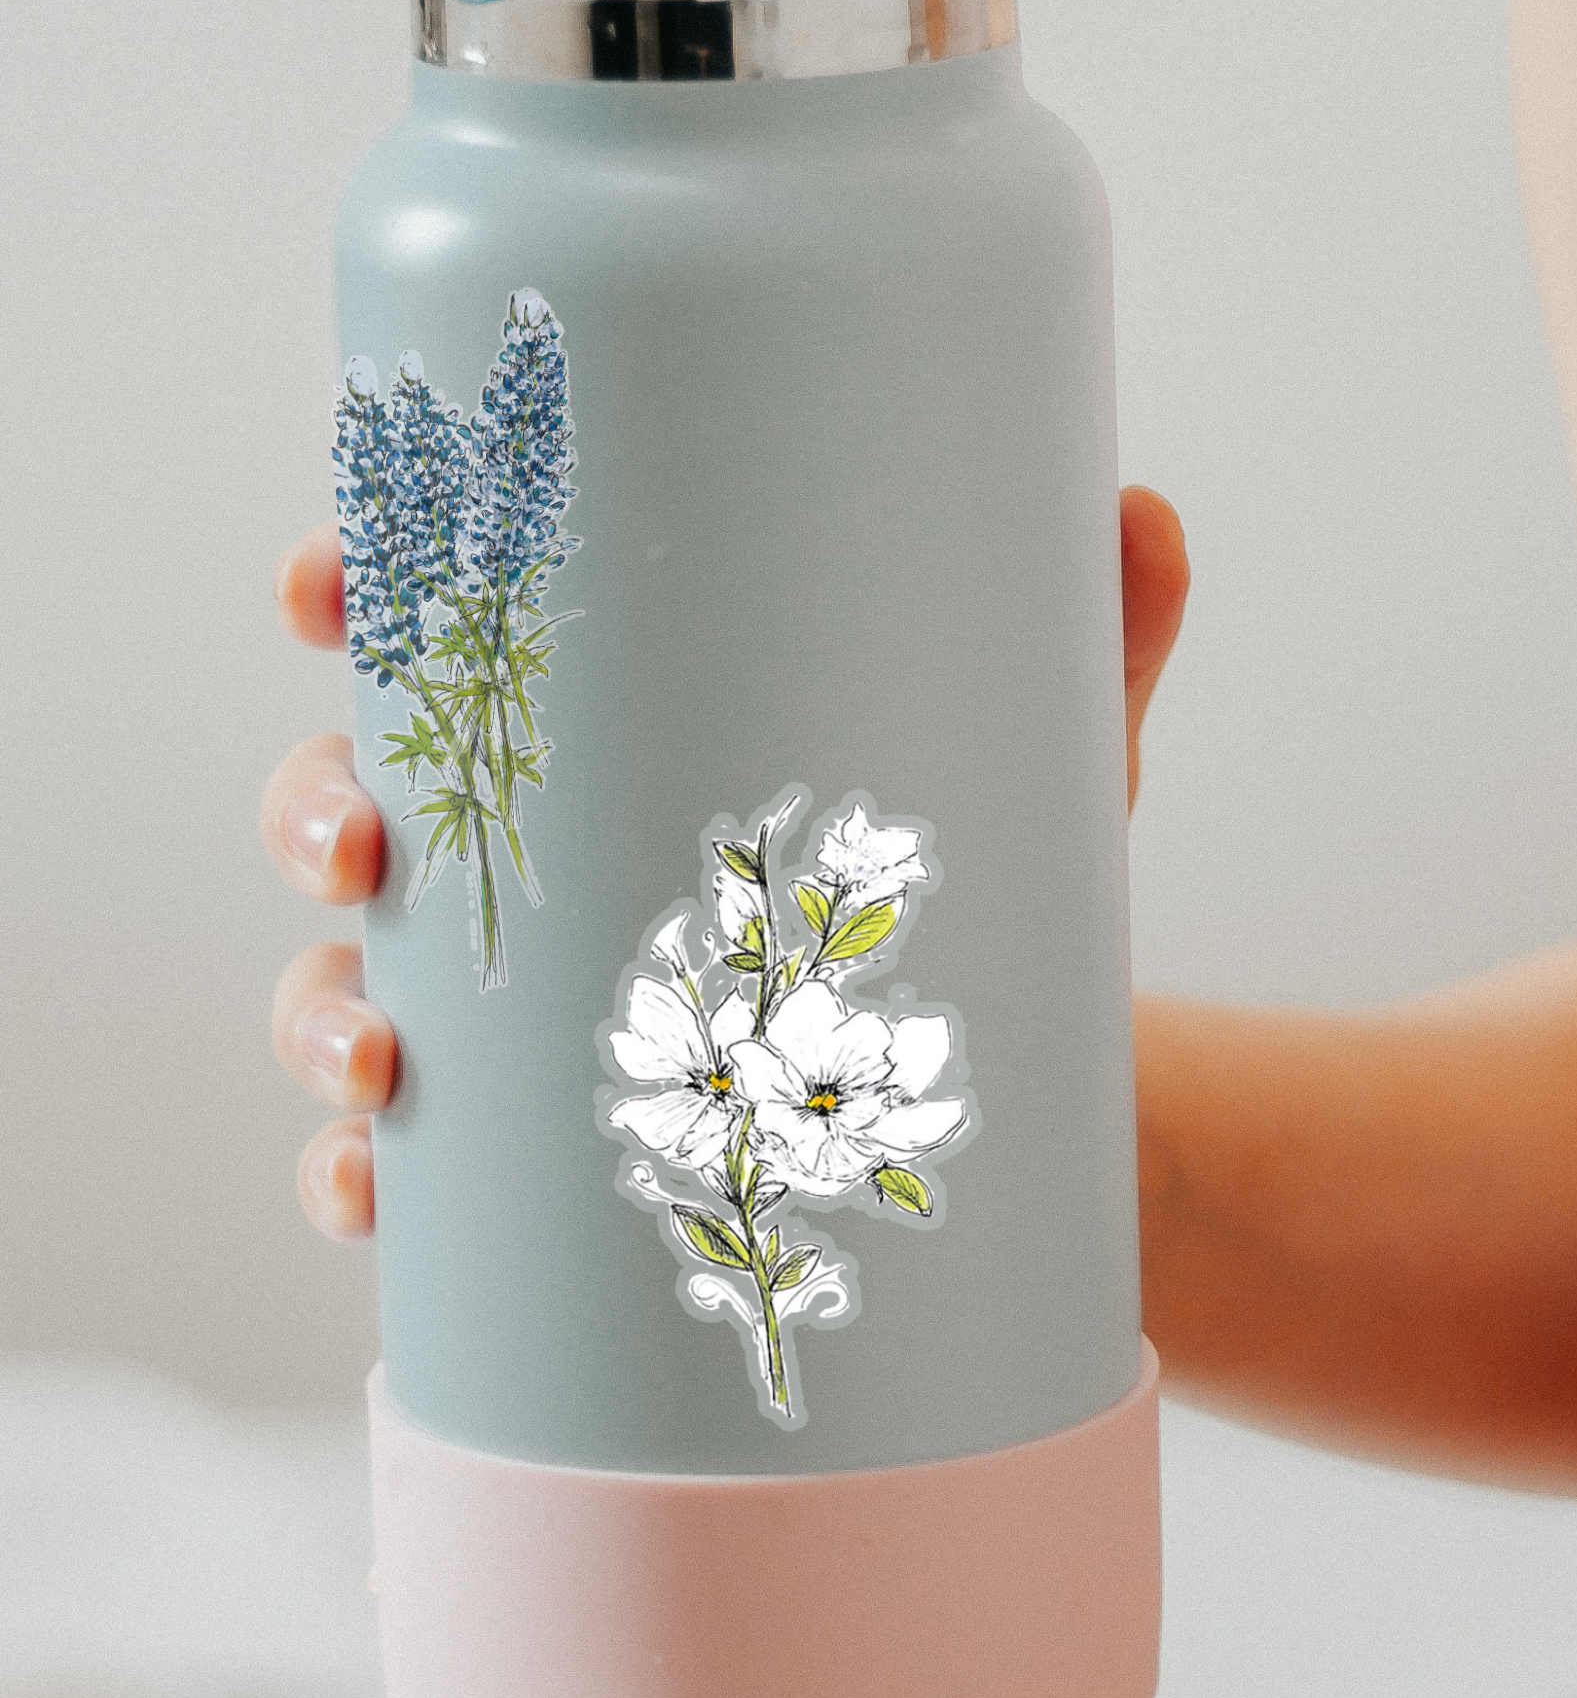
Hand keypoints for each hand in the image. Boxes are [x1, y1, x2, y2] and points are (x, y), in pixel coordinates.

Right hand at [263, 489, 1187, 1240]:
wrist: (992, 1107)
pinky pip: (387, 1164)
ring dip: (314, 1009)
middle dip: (311, 809)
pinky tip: (373, 1186)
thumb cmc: (964, 898)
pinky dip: (351, 1175)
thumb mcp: (1026, 771)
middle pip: (347, 801)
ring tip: (378, 1052)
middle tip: (364, 837)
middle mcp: (519, 858)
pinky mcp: (520, 1152)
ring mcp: (502, 1009)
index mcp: (601, 725)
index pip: (438, 634)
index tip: (322, 581)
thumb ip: (1083, 644)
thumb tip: (1144, 511)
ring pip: (338, 982)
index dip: (349, 594)